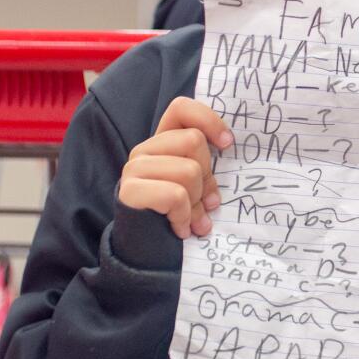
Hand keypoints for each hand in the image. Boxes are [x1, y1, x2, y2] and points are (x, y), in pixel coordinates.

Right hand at [118, 97, 232, 239]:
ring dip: (197, 202)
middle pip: (193, 141)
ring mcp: (133, 169)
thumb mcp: (195, 184)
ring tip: (193, 219)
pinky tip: (182, 228)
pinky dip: (185, 216)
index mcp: (162, 141)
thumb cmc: (177, 213)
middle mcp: (144, 149)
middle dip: (207, 176)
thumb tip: (229, 148)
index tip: (227, 144)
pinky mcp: (129, 192)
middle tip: (207, 202)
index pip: (181, 108)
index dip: (208, 120)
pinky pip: (175, 196)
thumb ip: (205, 164)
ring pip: (188, 171)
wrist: (144, 250)